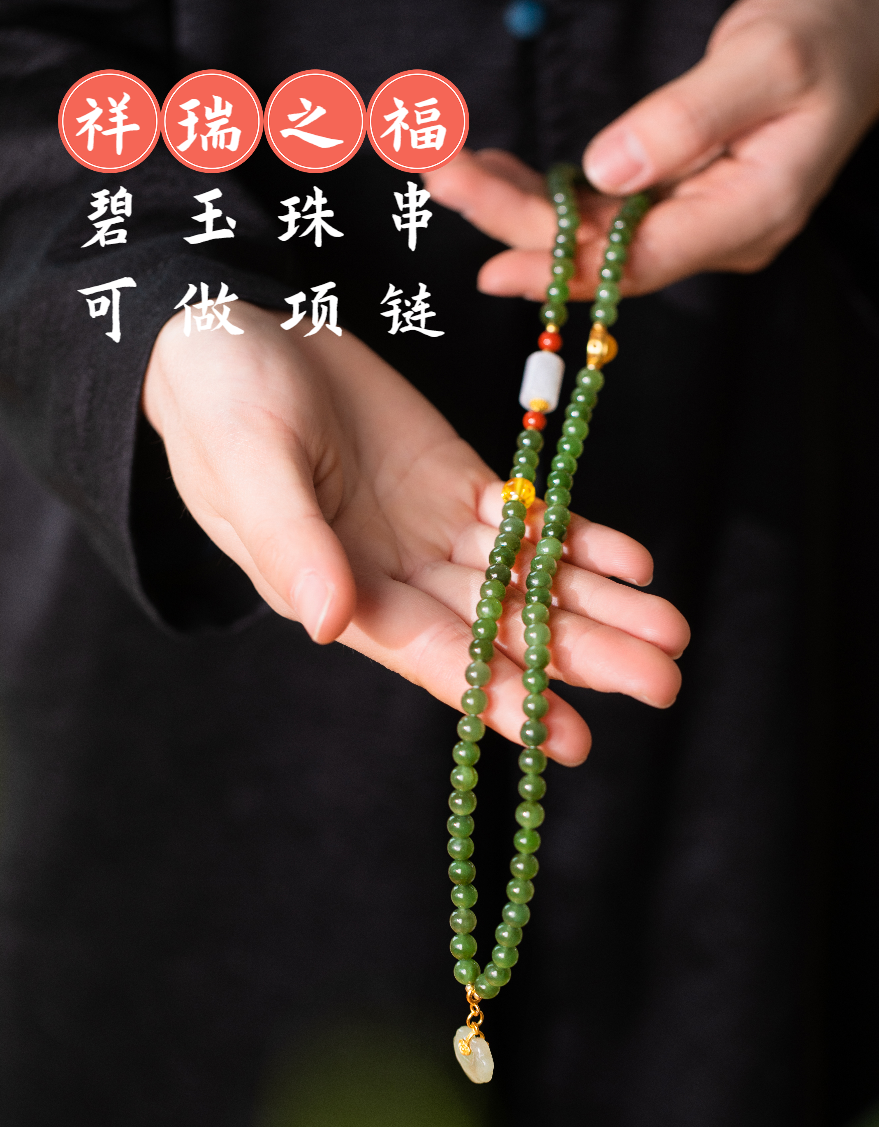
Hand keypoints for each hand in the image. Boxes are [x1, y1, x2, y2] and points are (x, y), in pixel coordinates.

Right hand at [143, 303, 688, 764]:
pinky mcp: (455, 483)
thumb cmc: (220, 402)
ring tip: (670, 630)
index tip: (570, 737)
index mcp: (340, 591)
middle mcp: (395, 577)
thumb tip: (331, 624)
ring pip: (525, 581)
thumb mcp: (250, 465)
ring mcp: (430, 532)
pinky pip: (524, 520)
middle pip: (499, 629)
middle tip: (662, 682)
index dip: (501, 696)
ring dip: (597, 605)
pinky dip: (576, 540)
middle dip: (579, 655)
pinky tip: (631, 561)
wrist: (237, 330)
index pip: (432, 656)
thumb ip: (291, 542)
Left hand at [424, 0, 878, 297]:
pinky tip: (500, 172)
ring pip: (595, 233)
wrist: (858, 28)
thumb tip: (607, 171)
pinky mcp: (678, 198)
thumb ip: (688, 118)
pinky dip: (548, 192)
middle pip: (603, 251)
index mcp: (750, 213)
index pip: (641, 261)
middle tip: (443, 178)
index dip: (561, 268)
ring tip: (453, 172)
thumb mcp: (768, 58)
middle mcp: (716, 232)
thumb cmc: (827, 31)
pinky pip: (603, 209)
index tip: (491, 266)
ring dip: (520, 207)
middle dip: (517, 223)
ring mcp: (696, 219)